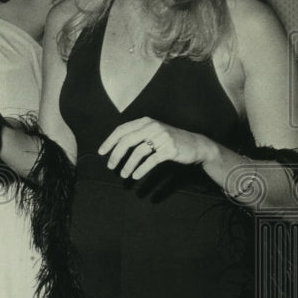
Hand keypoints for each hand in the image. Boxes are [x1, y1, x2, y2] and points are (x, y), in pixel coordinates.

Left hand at [98, 117, 216, 178]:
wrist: (196, 145)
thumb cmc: (170, 140)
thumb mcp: (153, 132)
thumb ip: (137, 134)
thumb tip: (115, 146)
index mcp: (146, 121)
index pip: (122, 129)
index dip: (109, 141)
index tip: (101, 152)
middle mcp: (153, 127)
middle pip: (127, 141)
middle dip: (116, 155)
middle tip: (110, 167)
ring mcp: (162, 137)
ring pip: (138, 152)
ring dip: (128, 165)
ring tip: (123, 175)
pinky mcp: (170, 149)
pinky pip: (151, 161)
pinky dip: (141, 169)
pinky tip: (135, 176)